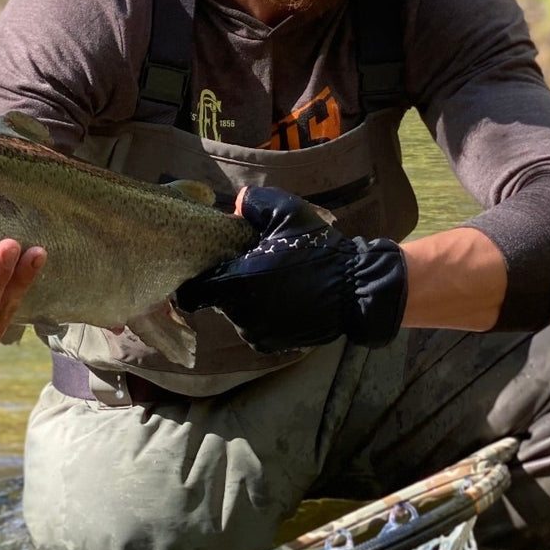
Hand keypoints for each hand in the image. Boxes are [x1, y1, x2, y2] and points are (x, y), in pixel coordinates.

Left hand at [176, 186, 406, 352]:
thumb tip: (235, 203)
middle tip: (253, 266)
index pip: (195, 289)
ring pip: (236, 314)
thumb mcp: (288, 213)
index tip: (211, 265)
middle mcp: (240, 314)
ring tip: (272, 283)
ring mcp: (256, 333)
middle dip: (229, 282)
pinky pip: (255, 328)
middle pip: (218, 298)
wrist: (355, 290)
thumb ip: (254, 204)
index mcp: (236, 282)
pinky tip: (283, 300)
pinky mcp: (272, 345)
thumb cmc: (318, 250)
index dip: (198, 277)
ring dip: (246, 300)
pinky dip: (262, 316)